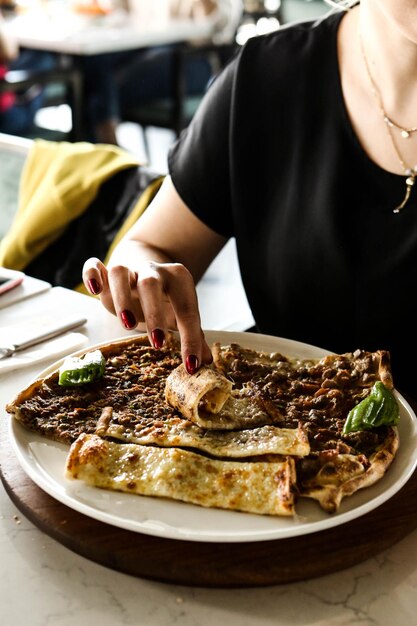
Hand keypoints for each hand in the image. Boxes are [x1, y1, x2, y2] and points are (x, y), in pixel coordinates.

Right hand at [82, 257, 212, 372]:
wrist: (143, 266)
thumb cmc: (164, 297)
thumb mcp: (179, 314)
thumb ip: (193, 335)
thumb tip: (207, 362)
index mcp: (178, 280)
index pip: (186, 310)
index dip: (190, 339)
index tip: (191, 365)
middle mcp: (152, 271)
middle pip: (151, 284)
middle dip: (153, 312)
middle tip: (157, 342)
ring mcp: (128, 269)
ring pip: (120, 272)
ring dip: (122, 297)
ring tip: (126, 323)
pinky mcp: (104, 271)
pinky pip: (93, 266)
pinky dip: (92, 275)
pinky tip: (95, 290)